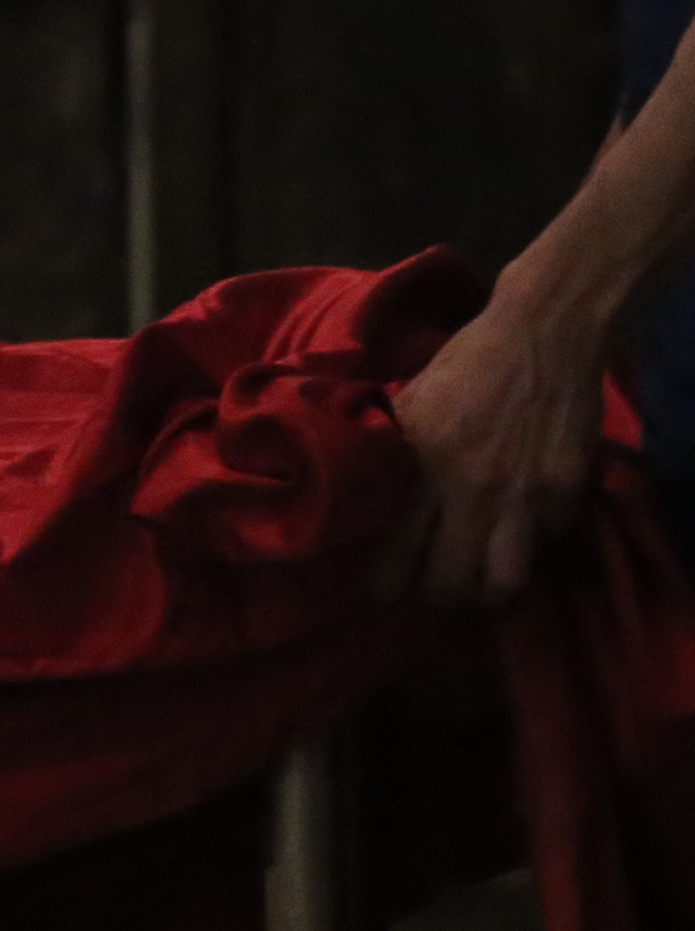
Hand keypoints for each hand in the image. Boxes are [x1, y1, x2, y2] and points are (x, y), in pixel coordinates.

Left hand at [388, 298, 600, 607]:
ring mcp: (524, 494)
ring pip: (506, 579)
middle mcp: (470, 491)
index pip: (397, 556)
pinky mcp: (566, 489)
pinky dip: (536, 542)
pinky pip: (549, 540)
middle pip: (452, 583)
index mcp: (421, 469)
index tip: (387, 590)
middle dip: (438, 598)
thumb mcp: (408, 404)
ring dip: (490, 588)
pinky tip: (524, 528)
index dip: (389, 586)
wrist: (543, 333)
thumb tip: (365, 496)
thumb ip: (391, 455)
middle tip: (434, 591)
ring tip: (480, 580)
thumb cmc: (465, 364)